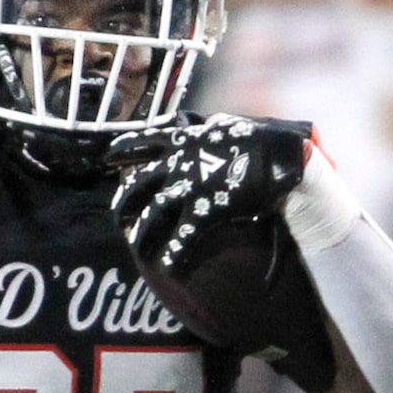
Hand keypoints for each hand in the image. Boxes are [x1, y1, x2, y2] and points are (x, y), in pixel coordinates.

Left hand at [110, 114, 309, 277]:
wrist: (285, 153)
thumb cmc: (263, 138)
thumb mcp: (229, 125)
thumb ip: (210, 129)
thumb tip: (209, 124)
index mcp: (182, 139)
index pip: (141, 141)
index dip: (120, 150)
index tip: (106, 158)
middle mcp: (178, 161)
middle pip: (135, 186)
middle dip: (123, 206)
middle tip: (120, 220)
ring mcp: (189, 186)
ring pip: (151, 216)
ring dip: (142, 237)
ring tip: (139, 252)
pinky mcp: (205, 209)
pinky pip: (181, 239)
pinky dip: (173, 256)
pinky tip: (169, 269)